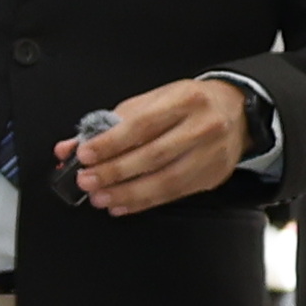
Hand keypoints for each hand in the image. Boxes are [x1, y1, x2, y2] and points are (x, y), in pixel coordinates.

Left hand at [64, 75, 254, 216]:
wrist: (235, 110)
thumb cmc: (187, 104)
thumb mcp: (151, 101)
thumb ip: (110, 122)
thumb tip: (70, 146)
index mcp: (184, 100)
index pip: (142, 124)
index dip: (110, 142)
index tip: (85, 154)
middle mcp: (202, 127)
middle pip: (153, 155)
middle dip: (114, 171)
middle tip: (86, 180)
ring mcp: (210, 153)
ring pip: (165, 180)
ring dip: (127, 193)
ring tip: (100, 197)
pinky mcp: (212, 176)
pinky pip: (174, 194)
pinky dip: (144, 202)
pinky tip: (122, 205)